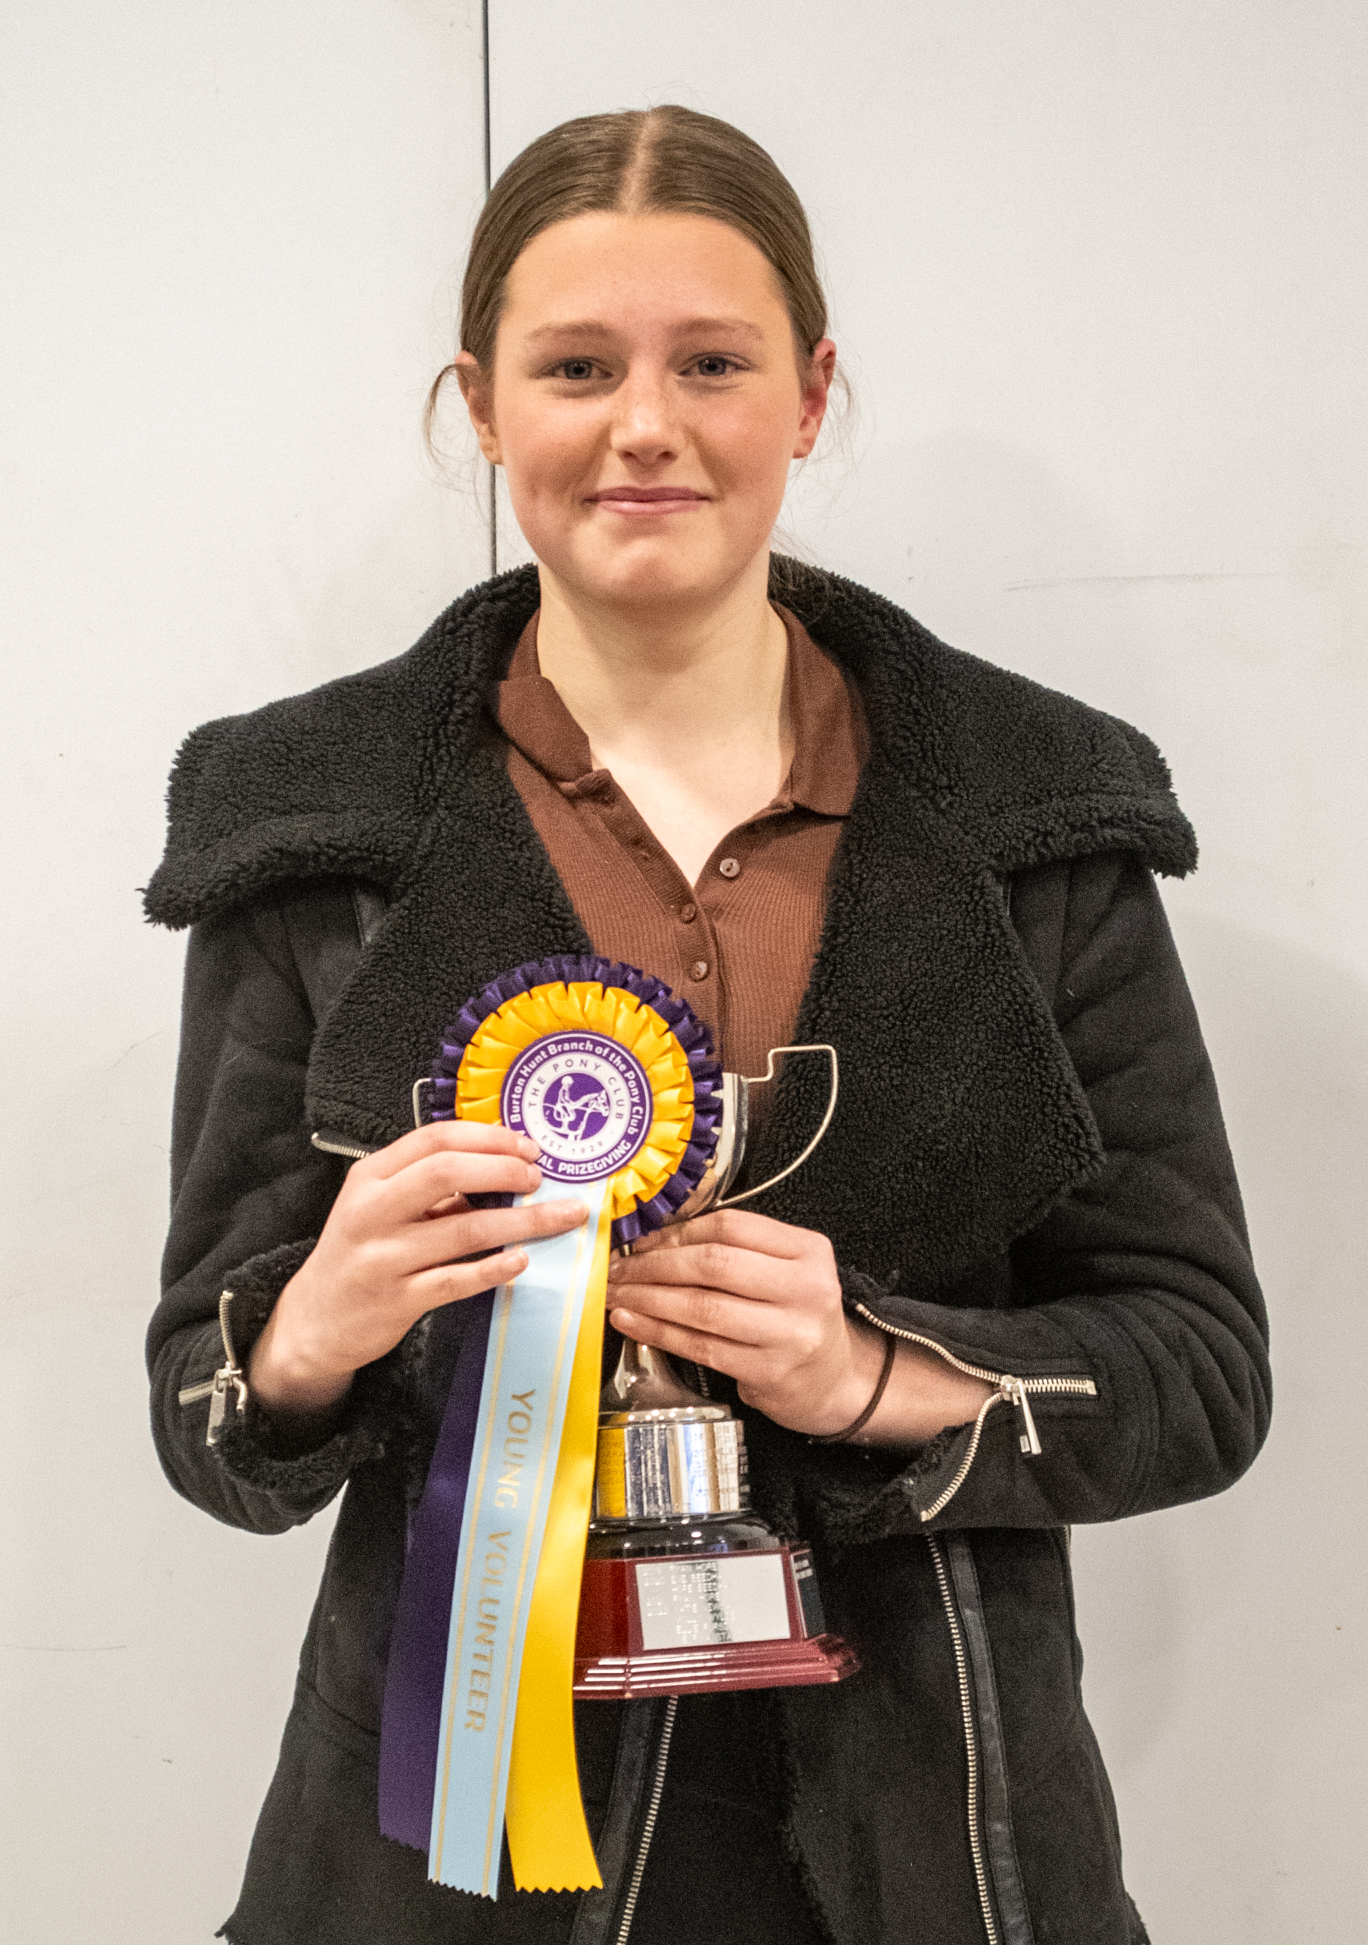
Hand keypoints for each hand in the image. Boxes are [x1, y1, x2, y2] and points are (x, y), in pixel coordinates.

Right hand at [249, 1122, 586, 1420]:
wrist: (315, 1320)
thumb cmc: (359, 1252)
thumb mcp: (379, 1206)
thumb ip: (428, 1185)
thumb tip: (504, 1161)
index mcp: (370, 1177)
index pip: (434, 1140)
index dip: (488, 1138)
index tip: (528, 1146)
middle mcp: (372, 1211)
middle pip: (447, 1173)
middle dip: (504, 1170)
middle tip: (540, 1179)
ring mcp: (384, 1258)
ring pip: (465, 1229)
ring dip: (522, 1222)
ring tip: (559, 1217)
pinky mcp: (398, 1300)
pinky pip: (457, 1280)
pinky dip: (495, 1269)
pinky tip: (521, 1261)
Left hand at [606, 1209, 883, 1436]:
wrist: (834, 1379)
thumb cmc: (796, 1317)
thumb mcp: (784, 1269)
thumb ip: (735, 1249)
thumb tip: (656, 1239)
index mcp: (808, 1250)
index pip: (731, 1226)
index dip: (678, 1231)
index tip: (642, 1240)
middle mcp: (805, 1288)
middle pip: (714, 1264)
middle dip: (654, 1265)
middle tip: (619, 1268)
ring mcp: (789, 1333)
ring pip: (702, 1307)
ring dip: (648, 1299)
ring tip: (617, 1293)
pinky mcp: (769, 1372)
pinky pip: (700, 1346)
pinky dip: (658, 1332)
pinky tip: (633, 1322)